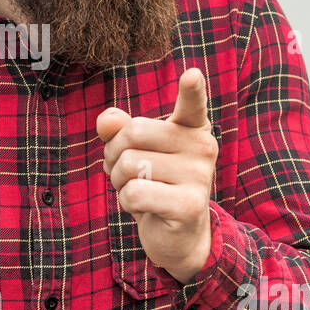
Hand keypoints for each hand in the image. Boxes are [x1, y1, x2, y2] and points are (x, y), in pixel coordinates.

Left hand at [96, 67, 218, 283]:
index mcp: (191, 128)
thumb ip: (118, 130)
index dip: (192, 89)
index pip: (192, 104)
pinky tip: (143, 208)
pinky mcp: (189, 205)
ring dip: (119, 181)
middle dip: (114, 154)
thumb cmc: (154, 184)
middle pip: (133, 133)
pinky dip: (126, 202)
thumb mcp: (134, 152)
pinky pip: (134, 193)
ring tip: (136, 190)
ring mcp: (199, 176)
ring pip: (130, 165)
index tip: (192, 74)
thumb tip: (106, 120)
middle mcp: (202, 147)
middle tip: (126, 172)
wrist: (178, 235)